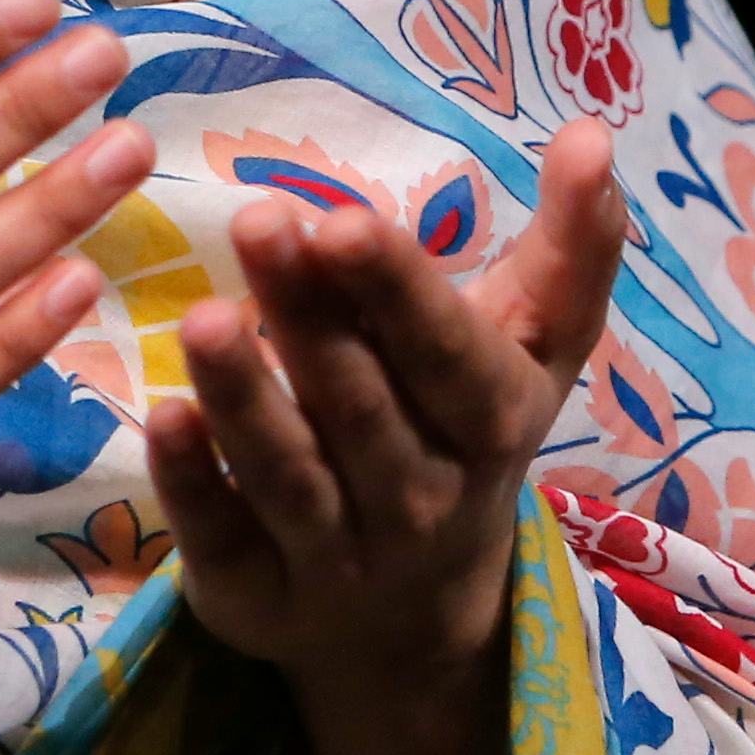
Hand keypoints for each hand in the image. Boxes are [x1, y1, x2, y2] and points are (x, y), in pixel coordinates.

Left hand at [140, 123, 622, 754]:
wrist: (420, 622)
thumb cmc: (466, 434)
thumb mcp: (534, 351)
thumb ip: (572, 247)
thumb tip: (593, 132)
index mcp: (489, 422)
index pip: (447, 356)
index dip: (399, 293)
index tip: (345, 220)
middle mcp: (419, 496)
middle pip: (360, 406)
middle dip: (311, 317)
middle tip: (259, 222)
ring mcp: (336, 554)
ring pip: (289, 472)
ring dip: (245, 397)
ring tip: (203, 318)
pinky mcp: (254, 593)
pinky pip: (222, 534)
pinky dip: (192, 480)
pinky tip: (161, 415)